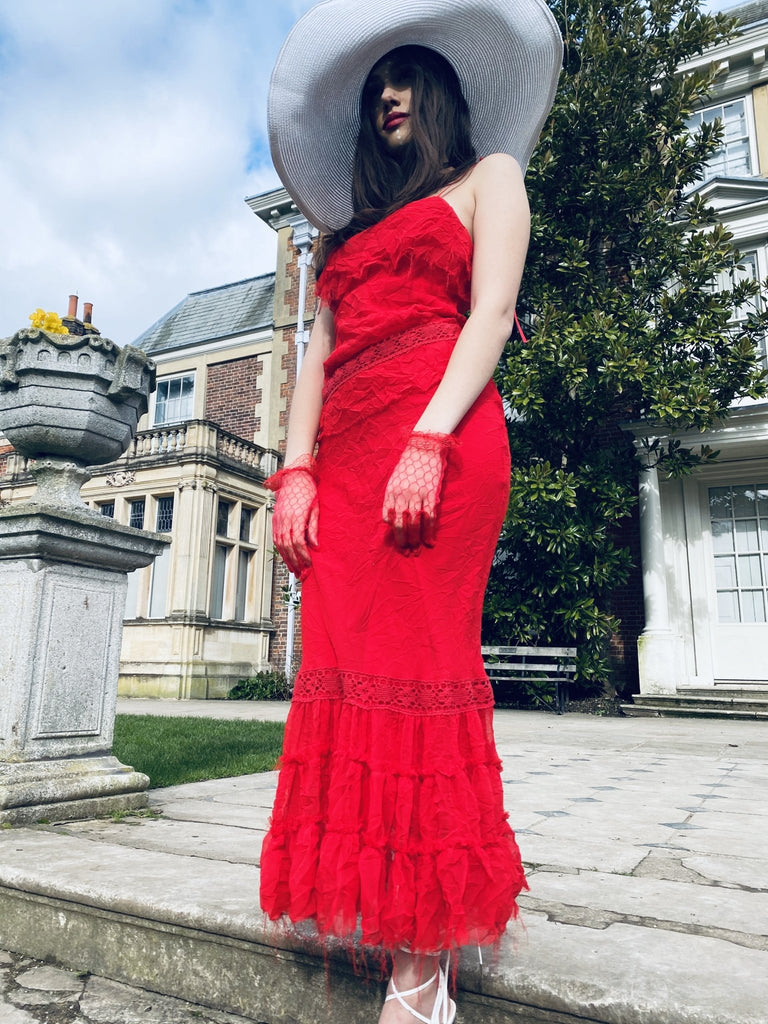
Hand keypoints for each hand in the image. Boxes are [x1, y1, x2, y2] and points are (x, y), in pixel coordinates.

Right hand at [265, 454, 318, 576]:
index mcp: (296, 517)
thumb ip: (314, 528)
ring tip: (293, 569)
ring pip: (279, 544)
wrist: (294, 476)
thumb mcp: (315, 508)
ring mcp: (277, 519)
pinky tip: (285, 556)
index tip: (309, 564)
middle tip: (301, 573)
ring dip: (286, 558)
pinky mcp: (275, 518)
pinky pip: (275, 537)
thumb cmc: (308, 491)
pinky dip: (280, 549)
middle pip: (287, 546)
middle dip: (294, 561)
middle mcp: (284, 520)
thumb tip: (315, 545)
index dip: (303, 555)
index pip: (298, 542)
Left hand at [382, 432, 456, 550]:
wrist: (425, 447)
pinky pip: (430, 517)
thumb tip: (390, 518)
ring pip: (415, 522)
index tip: (398, 543)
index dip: (393, 532)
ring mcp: (417, 494)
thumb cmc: (409, 464)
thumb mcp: (395, 479)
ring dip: (416, 539)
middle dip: (403, 540)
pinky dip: (430, 531)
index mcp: (391, 492)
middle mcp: (402, 494)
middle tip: (406, 552)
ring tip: (417, 550)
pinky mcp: (431, 493)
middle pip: (401, 523)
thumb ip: (392, 497)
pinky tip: (430, 541)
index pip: (388, 517)